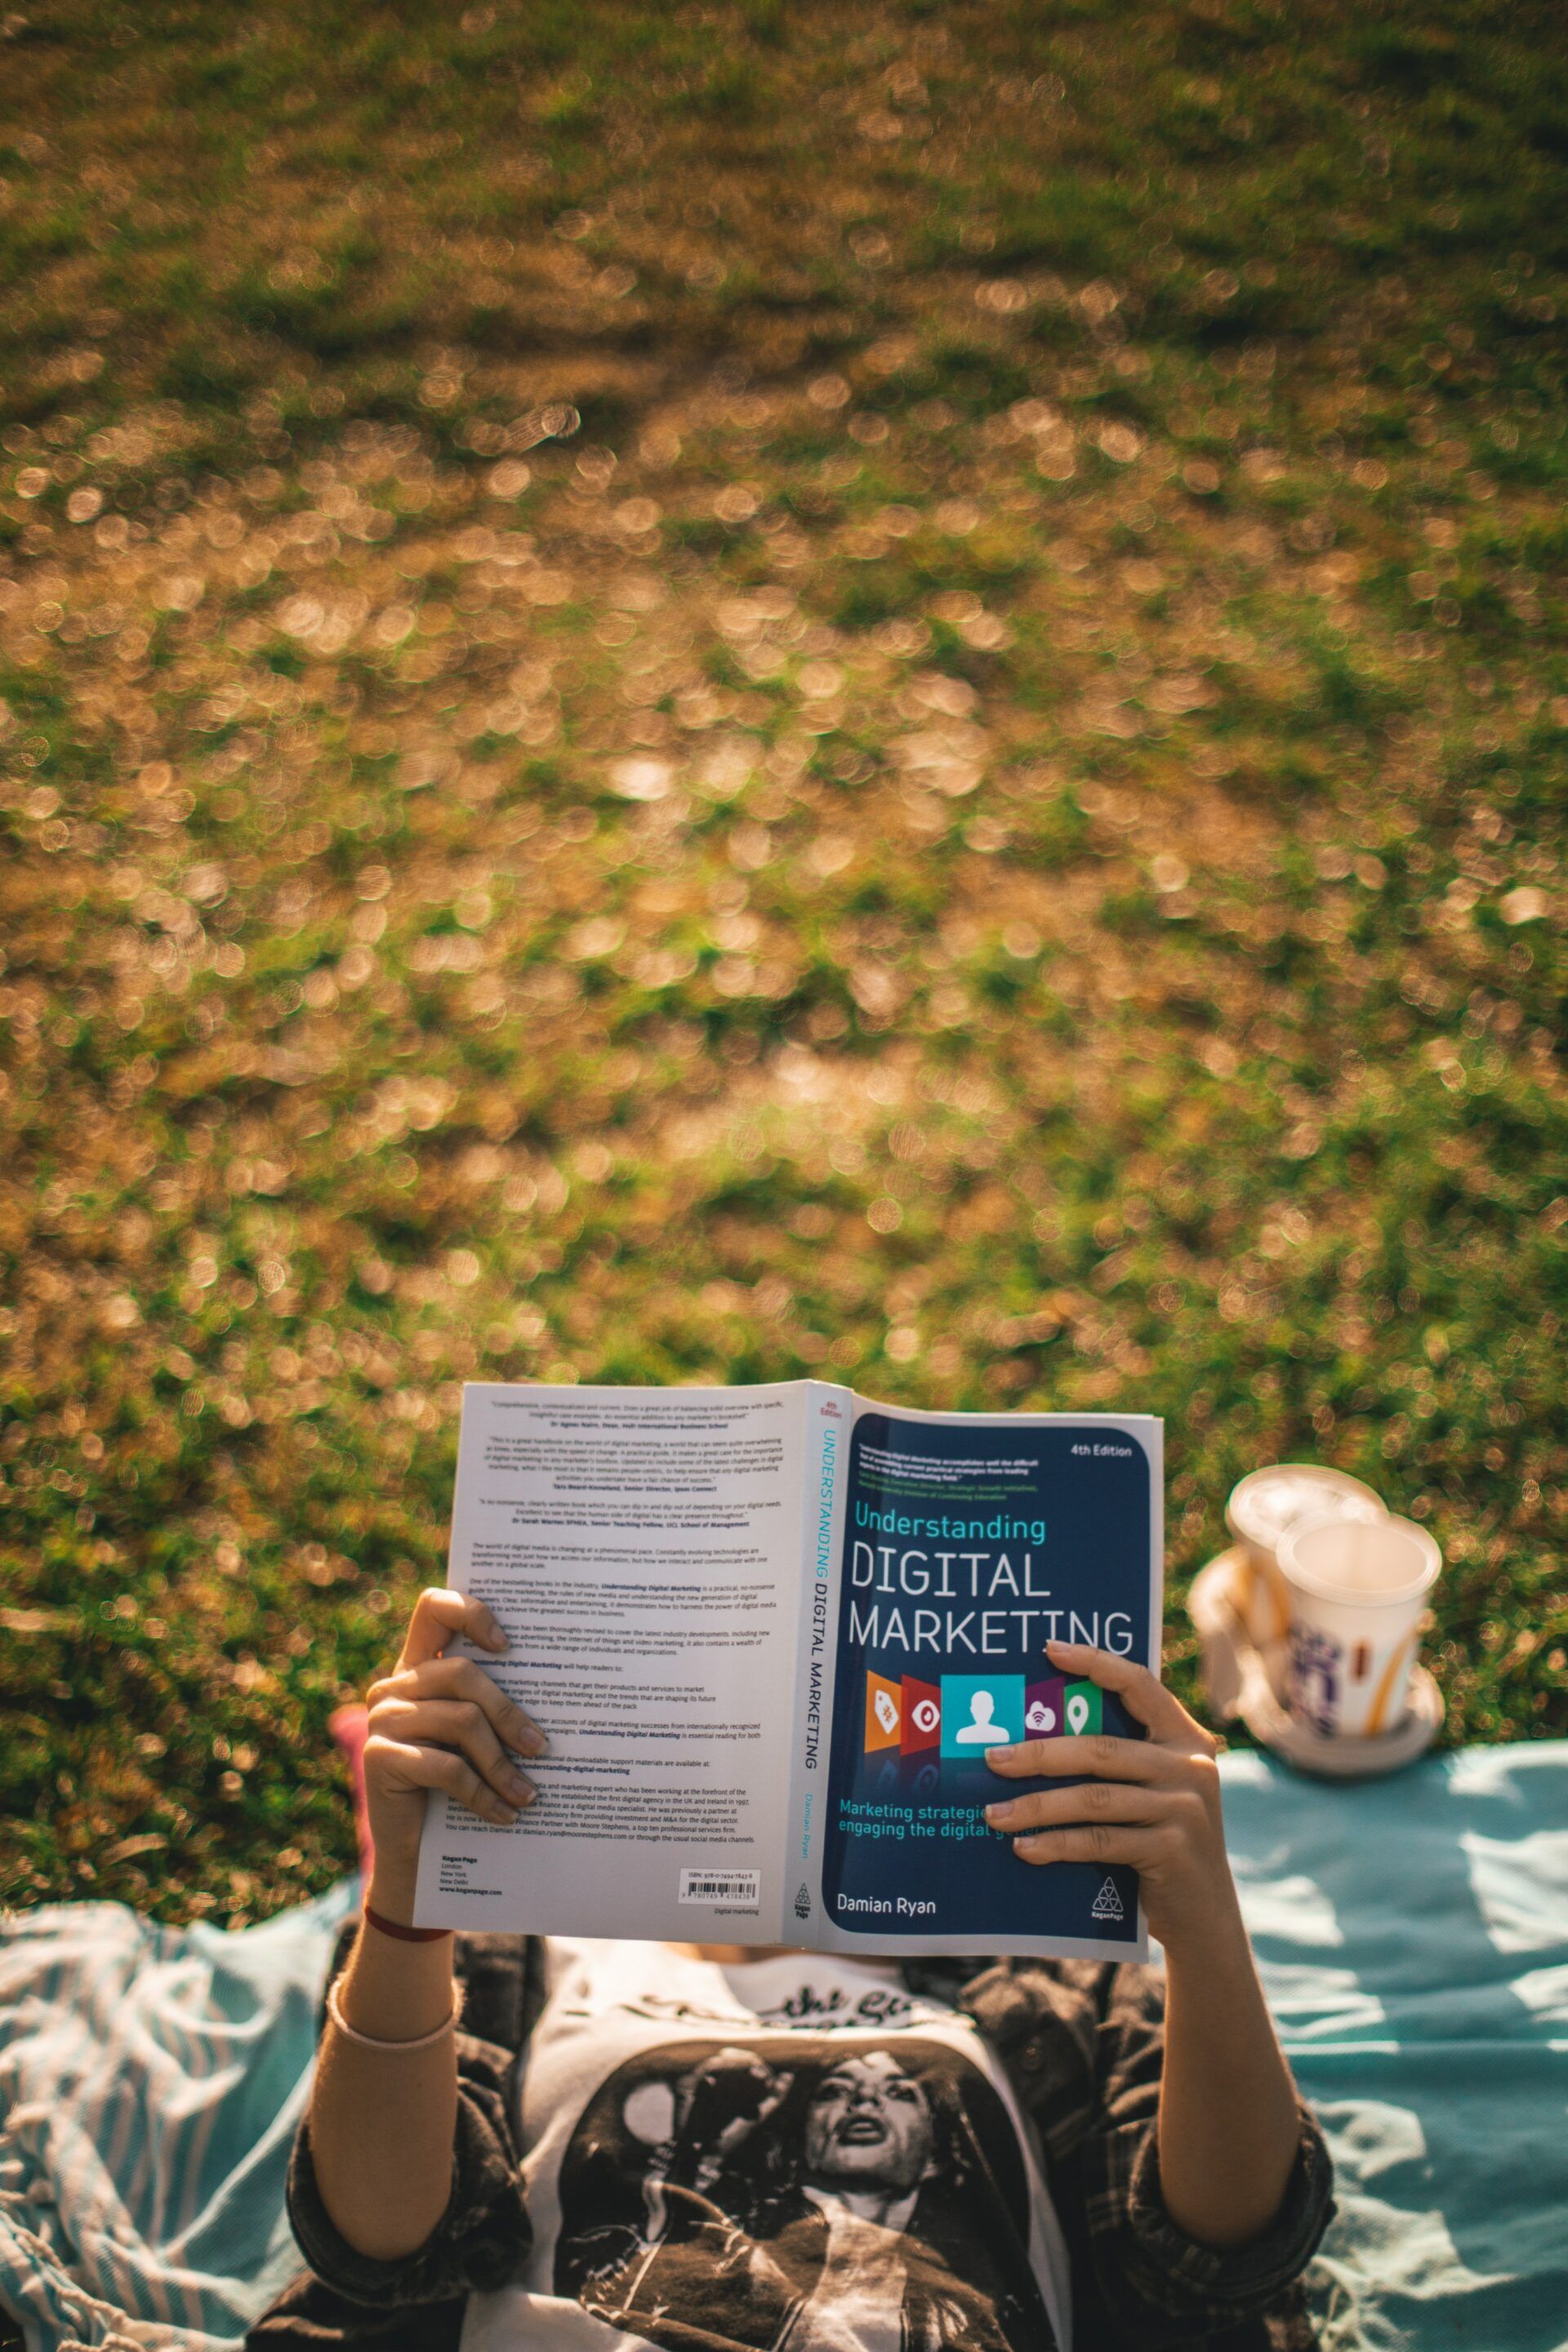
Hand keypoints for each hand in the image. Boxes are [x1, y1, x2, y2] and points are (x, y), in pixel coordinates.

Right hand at [361, 1588, 545, 1917]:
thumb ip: (490, 1706)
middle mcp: (394, 1686)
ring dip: (502, 1764)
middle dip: (509, 1713)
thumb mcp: (472, 1740)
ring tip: (529, 1794)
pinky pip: (446, 1767)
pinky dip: (483, 1793)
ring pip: (461, 1722)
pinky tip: (505, 1813)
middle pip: (463, 1674)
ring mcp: (382, 1719)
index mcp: (417, 1667)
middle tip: (542, 1748)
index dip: (471, 1612)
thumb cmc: (455, 1788)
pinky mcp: (379, 1757)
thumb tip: (561, 1693)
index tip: (508, 1645)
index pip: (434, 1608)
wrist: (414, 1853)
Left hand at [984, 1638, 1235, 1953]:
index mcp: (1185, 1738)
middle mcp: (1190, 1766)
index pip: (1139, 1685)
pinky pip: (1100, 1841)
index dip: (1095, 1663)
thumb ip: (1120, 1760)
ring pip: (1094, 1799)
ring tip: (994, 1814)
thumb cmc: (1161, 1840)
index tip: (1049, 1650)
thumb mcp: (1153, 1790)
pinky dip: (1057, 1844)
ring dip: (1037, 1806)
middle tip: (992, 1758)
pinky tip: (1025, 1848)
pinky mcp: (1172, 1850)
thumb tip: (1033, 1739)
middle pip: (1100, 1750)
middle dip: (1039, 1754)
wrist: (1204, 1913)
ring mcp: (1184, 1808)